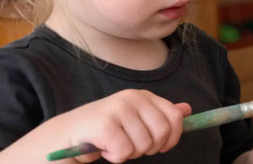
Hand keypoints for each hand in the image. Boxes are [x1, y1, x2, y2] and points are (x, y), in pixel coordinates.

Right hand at [63, 89, 190, 162]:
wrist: (64, 135)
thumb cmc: (103, 130)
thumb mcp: (134, 119)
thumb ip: (159, 114)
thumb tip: (186, 109)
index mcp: (143, 95)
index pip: (174, 117)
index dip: (171, 137)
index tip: (160, 147)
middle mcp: (132, 97)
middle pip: (162, 132)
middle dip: (149, 148)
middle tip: (131, 147)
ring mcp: (117, 108)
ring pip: (144, 145)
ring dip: (130, 154)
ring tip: (115, 146)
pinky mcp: (104, 124)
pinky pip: (125, 152)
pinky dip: (116, 157)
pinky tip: (104, 150)